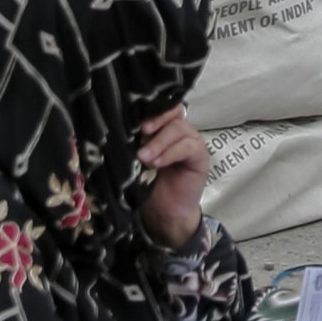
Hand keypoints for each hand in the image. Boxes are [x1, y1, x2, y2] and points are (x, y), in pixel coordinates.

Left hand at [136, 106, 210, 247]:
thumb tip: (121, 130)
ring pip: (179, 129)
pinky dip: (171, 152)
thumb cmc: (149, 184)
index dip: (152, 110)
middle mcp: (180, 132)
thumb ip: (137, 144)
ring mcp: (192, 143)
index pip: (163, 108)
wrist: (165, 212)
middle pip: (172, 115)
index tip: (136, 121)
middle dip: (156, 122)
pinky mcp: (200, 156)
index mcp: (164, 129)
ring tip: (145, 157)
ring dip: (160, 142)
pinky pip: (188, 147)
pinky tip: (158, 163)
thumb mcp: (139, 160)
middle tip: (141, 134)